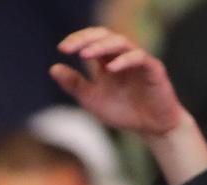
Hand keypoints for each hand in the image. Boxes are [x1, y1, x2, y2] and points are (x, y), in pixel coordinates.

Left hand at [52, 28, 186, 137]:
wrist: (149, 126)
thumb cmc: (122, 111)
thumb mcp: (91, 99)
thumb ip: (74, 84)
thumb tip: (53, 68)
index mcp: (107, 62)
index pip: (93, 41)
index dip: (78, 40)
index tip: (61, 48)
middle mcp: (122, 57)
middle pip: (106, 36)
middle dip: (86, 39)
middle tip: (68, 47)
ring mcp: (138, 61)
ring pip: (121, 43)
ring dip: (102, 47)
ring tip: (84, 55)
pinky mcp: (153, 69)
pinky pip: (140, 58)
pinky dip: (124, 61)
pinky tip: (109, 69)